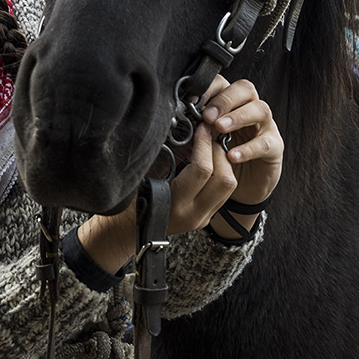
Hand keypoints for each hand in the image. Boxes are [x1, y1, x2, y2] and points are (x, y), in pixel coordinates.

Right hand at [77, 75, 284, 269]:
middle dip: (219, 151)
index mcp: (177, 205)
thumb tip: (185, 132)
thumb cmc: (130, 203)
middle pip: (225, 179)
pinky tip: (209, 159)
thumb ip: (167, 158)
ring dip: (224, 162)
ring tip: (210, 144)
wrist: (130, 232)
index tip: (201, 127)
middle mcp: (195, 214)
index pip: (203, 170)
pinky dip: (220, 172)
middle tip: (210, 133)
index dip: (204, 144)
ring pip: (229, 186)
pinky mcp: (207, 217)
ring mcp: (203, 218)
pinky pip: (223, 192)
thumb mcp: (145, 178)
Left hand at [179, 75, 283, 239]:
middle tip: (208, 116)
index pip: (224, 83)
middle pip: (245, 89)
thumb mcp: (201, 142)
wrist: (240, 187)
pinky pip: (266, 143)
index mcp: (230, 104)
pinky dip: (248, 148)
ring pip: (260, 109)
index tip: (193, 100)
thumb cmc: (218, 158)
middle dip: (225, 100)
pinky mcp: (275, 147)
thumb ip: (192, 129)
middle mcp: (250, 109)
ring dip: (238, 117)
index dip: (210, 87)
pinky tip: (232, 156)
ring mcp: (265, 127)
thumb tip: (172, 122)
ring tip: (220, 129)